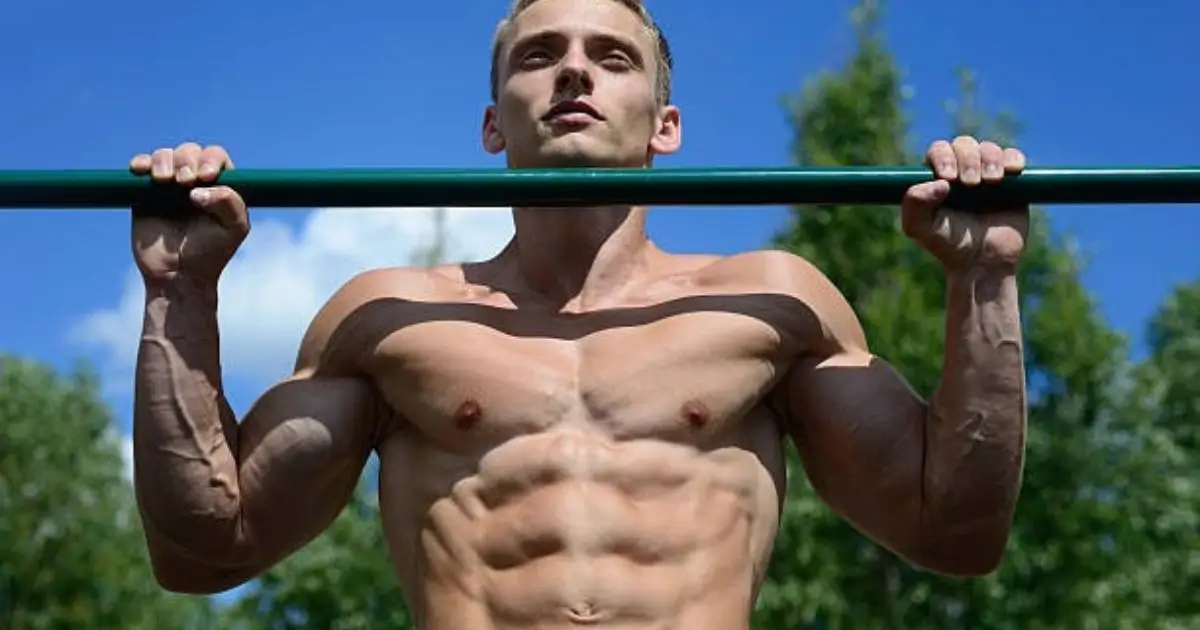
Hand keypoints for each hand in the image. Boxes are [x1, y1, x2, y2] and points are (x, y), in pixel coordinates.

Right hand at [129, 142, 248, 286]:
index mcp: (219, 186)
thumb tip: (198, 189)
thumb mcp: (233, 229)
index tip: (205, 177)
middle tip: (185, 182)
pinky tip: (141, 171)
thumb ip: (229, 203)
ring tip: (164, 180)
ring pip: (165, 155)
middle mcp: (195, 182)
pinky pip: (141, 167)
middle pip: (190, 151)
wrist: (177, 276)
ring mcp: (168, 186)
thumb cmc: (210, 253)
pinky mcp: (144, 193)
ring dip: (164, 159)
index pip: (216, 157)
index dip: (210, 159)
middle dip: (187, 160)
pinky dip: (141, 163)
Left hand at [901, 136, 1028, 270]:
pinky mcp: (1012, 180)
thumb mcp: (921, 228)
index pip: (939, 150)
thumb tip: (939, 182)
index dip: (944, 157)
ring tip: (990, 182)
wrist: (983, 262)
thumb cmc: (949, 245)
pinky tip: (1012, 171)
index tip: (948, 178)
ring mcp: (986, 173)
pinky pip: (1013, 156)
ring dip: (990, 159)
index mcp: (936, 177)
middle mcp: (960, 171)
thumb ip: (914, 204)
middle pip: (964, 144)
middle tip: (971, 184)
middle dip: (968, 158)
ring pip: (988, 148)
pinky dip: (1013, 158)